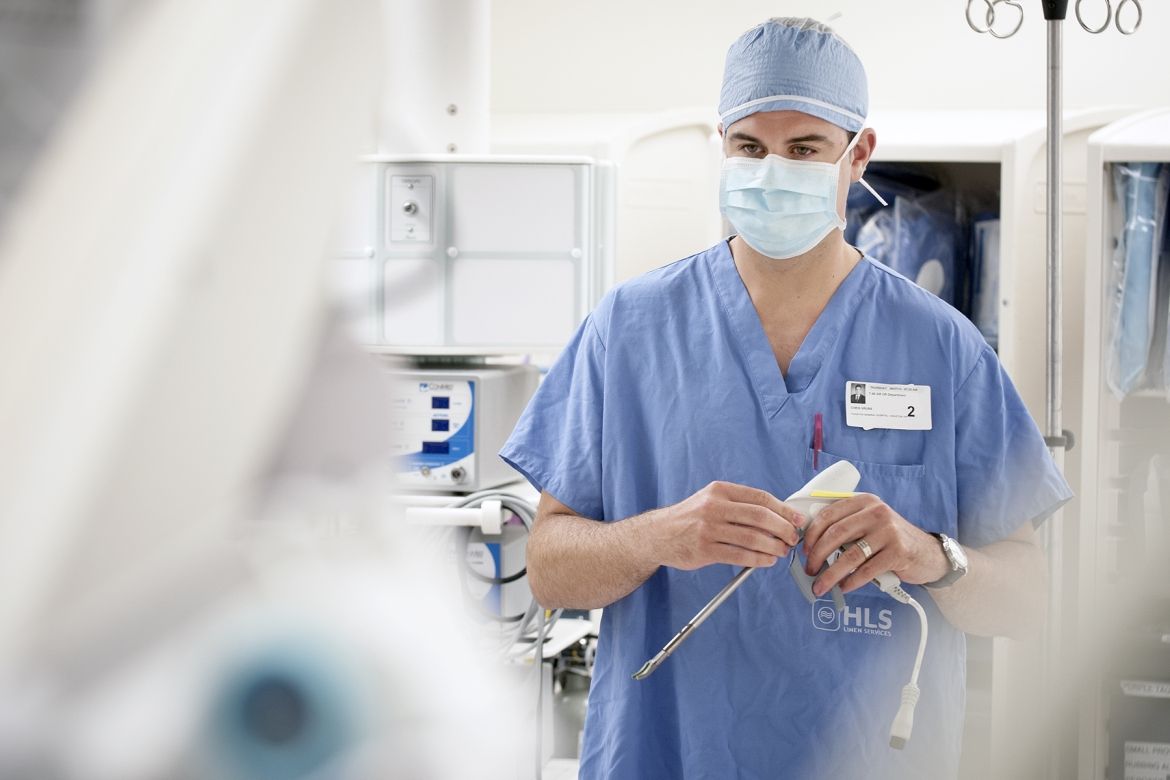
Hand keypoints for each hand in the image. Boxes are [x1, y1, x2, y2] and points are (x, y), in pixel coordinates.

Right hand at [656, 481, 805, 569]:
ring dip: (774, 547)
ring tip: (782, 551)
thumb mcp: (711, 500)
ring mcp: (708, 529)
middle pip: (760, 517)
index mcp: (720, 490)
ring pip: (752, 538)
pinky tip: (766, 561)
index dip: (783, 509)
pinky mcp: (704, 550)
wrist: (658, 534)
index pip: (760, 497)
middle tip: (792, 538)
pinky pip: (740, 556)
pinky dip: (758, 560)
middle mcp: (714, 507)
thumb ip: (739, 505)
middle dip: (783, 529)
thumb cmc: (690, 518)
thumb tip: (777, 515)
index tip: (797, 519)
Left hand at [800, 493, 949, 594]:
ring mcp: (889, 532)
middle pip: (836, 534)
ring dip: (830, 574)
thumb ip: (846, 527)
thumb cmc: (890, 541)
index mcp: (864, 502)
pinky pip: (866, 570)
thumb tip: (810, 544)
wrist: (928, 554)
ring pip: (850, 555)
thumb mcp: (869, 524)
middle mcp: (876, 512)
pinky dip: (851, 581)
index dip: (812, 534)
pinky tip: (844, 587)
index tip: (804, 550)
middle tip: (809, 570)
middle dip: (817, 555)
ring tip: (821, 585)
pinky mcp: (898, 552)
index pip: (828, 514)